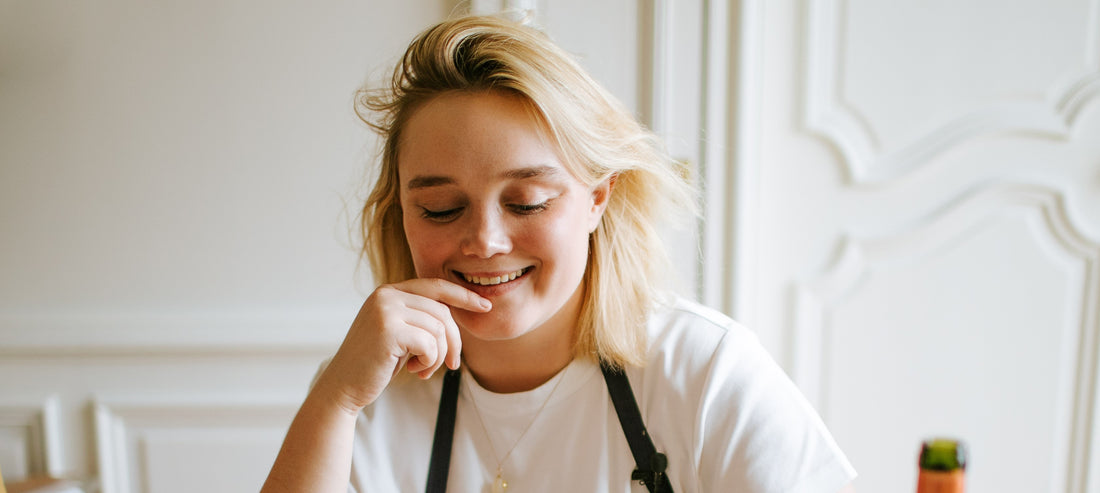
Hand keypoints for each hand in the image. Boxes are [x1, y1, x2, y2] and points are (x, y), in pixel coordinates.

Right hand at [315, 278, 490, 414]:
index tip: (485, 306)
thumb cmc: (375, 364)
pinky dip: (430, 362)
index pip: (435, 286)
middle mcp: (386, 295)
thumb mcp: (400, 334)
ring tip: (424, 370)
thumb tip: (462, 313)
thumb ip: (421, 319)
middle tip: (453, 365)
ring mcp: (385, 310)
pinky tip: (414, 371)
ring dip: (439, 356)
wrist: (343, 386)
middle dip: (453, 341)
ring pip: (438, 329)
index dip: (463, 296)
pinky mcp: (388, 329)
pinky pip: (430, 344)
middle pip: (441, 311)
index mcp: (389, 292)